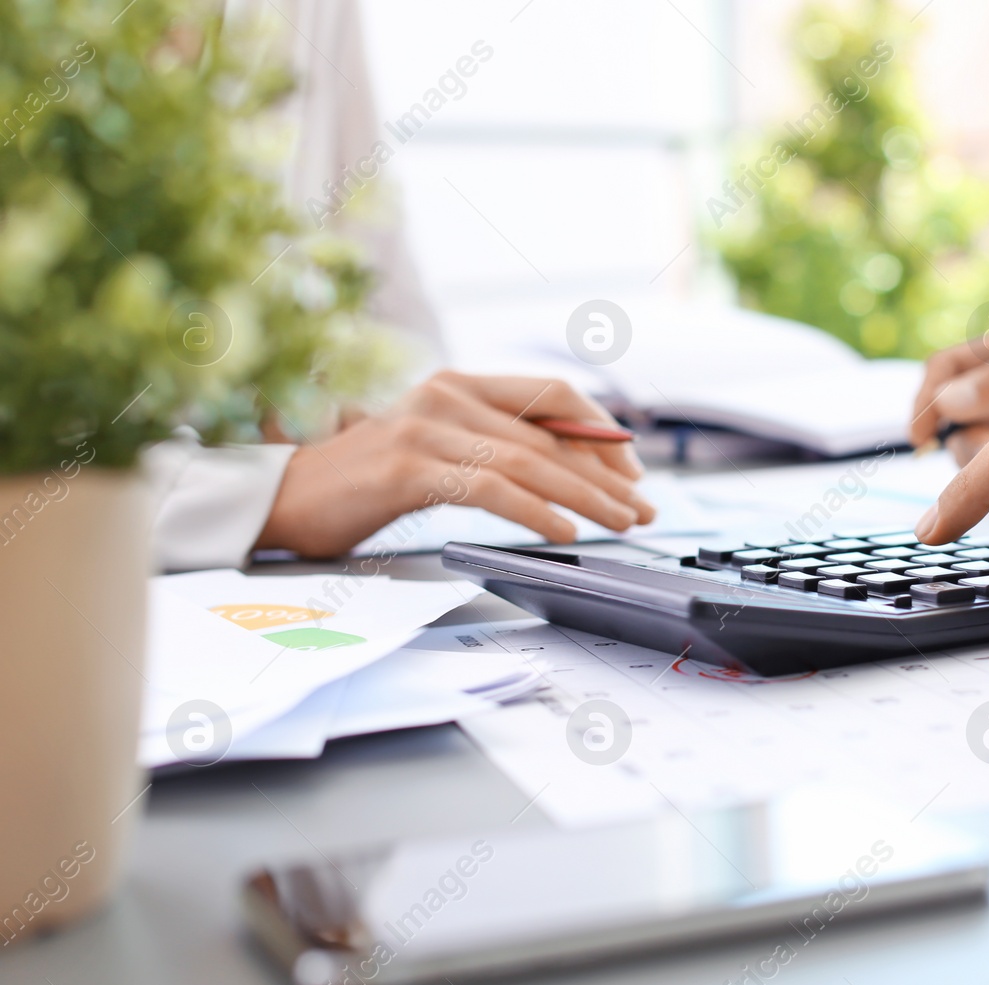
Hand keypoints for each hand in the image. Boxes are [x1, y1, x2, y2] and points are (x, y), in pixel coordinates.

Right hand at [255, 371, 654, 557]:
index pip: (554, 396)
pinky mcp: (408, 469)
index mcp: (459, 386)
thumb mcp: (436, 451)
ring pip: (530, 462)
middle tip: (643, 508)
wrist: (283, 499)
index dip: (602, 433)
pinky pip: (490, 489)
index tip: (633, 471)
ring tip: (619, 523)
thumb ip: (492, 448)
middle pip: (551, 434)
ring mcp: (426, 429)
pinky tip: (564, 533)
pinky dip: (536, 512)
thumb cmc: (363, 484)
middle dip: (607, 475)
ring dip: (586, 498)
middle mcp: (447, 396)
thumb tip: (569, 472)